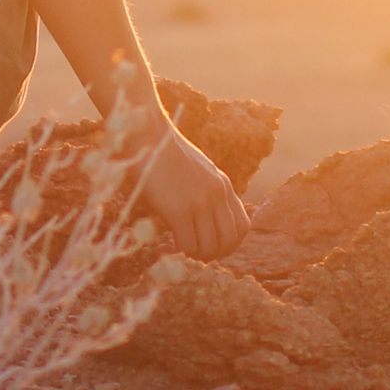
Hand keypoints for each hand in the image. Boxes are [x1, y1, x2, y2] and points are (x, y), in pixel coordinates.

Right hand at [130, 128, 249, 259]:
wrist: (147, 134)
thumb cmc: (164, 151)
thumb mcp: (197, 168)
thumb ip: (206, 189)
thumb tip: (205, 215)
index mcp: (223, 185)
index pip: (243, 226)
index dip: (230, 243)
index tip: (212, 247)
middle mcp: (217, 194)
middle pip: (229, 240)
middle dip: (215, 254)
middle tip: (196, 254)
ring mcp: (200, 202)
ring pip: (210, 247)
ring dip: (196, 255)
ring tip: (181, 251)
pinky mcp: (179, 209)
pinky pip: (188, 245)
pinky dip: (180, 252)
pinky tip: (168, 245)